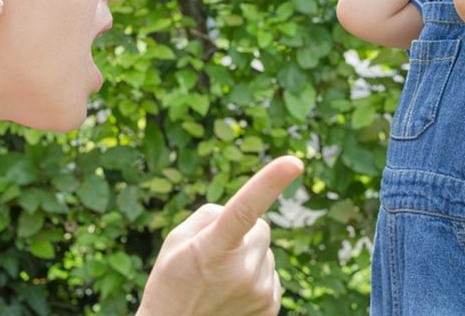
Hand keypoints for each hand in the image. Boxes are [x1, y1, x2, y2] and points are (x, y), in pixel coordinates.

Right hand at [136, 156, 303, 315]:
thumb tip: (245, 210)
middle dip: (243, 233)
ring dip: (248, 257)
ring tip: (219, 280)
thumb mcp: (176, 241)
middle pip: (261, 228)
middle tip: (214, 256)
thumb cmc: (171, 284)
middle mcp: (242, 271)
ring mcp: (259, 291)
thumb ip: (210, 216)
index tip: (294, 162)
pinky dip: (255, 276)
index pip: (244, 208)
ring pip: (265, 251)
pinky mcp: (270, 307)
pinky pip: (270, 273)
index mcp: (214, 248)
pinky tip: (232, 292)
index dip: (269, 183)